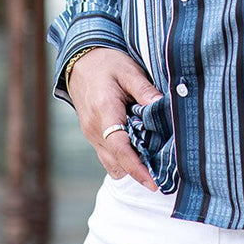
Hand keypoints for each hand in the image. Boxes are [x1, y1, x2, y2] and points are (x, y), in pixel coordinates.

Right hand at [68, 47, 163, 190]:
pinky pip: (106, 155)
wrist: (80, 61)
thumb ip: (144, 90)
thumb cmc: (107, 63)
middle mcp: (94, 128)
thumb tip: (161, 106)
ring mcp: (90, 133)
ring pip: (110, 162)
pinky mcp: (91, 134)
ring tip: (153, 162)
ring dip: (129, 166)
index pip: (120, 148)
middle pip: (116, 162)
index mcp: (104, 111)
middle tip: (163, 174)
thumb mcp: (129, 70)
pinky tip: (138, 149)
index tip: (153, 182)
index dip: (137, 168)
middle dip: (138, 171)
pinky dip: (121, 158)